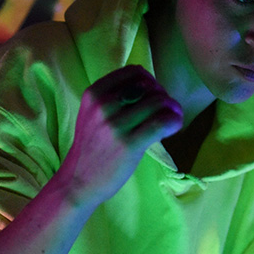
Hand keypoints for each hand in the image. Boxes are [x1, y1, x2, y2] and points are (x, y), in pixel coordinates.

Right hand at [59, 65, 182, 209]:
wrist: (78, 181)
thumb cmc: (91, 147)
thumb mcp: (92, 113)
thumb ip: (114, 97)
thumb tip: (151, 86)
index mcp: (95, 93)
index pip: (134, 72)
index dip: (151, 82)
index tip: (153, 96)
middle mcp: (103, 104)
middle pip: (150, 86)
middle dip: (164, 96)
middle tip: (166, 111)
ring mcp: (115, 125)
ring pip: (159, 102)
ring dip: (173, 109)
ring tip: (173, 119)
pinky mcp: (129, 144)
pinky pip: (162, 122)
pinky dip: (175, 121)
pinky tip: (174, 127)